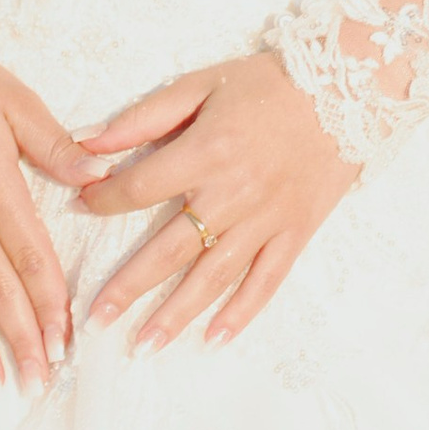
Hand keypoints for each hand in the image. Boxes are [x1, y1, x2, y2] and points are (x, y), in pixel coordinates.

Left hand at [76, 52, 354, 353]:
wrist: (347, 85)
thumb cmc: (269, 82)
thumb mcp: (203, 84)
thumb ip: (145, 116)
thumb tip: (88, 141)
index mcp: (206, 152)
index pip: (140, 189)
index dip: (104, 200)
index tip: (81, 206)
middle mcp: (232, 194)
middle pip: (169, 250)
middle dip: (128, 286)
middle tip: (94, 319)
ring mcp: (266, 218)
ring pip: (213, 276)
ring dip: (175, 314)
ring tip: (142, 347)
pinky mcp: (295, 231)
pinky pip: (266, 280)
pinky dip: (241, 313)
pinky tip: (213, 339)